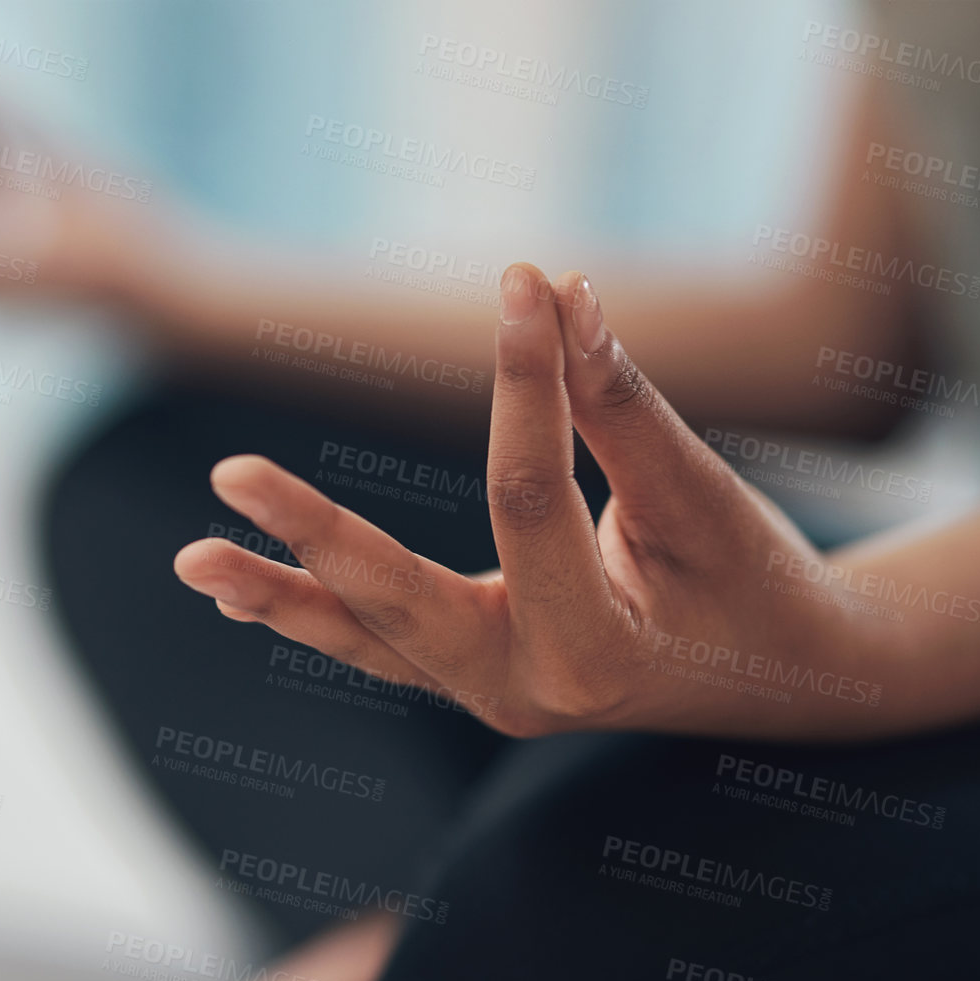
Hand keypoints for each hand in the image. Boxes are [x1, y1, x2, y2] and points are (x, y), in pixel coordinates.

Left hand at [173, 264, 885, 739]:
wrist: (786, 678)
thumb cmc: (757, 583)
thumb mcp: (704, 500)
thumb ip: (623, 408)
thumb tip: (559, 295)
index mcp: (597, 657)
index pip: (528, 502)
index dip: (528, 384)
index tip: (525, 284)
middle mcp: (524, 696)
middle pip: (401, 599)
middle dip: (316, 533)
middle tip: (229, 473)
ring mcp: (488, 696)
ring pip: (368, 639)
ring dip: (280, 594)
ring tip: (193, 558)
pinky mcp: (472, 677)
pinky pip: (378, 648)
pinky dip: (312, 617)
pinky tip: (237, 590)